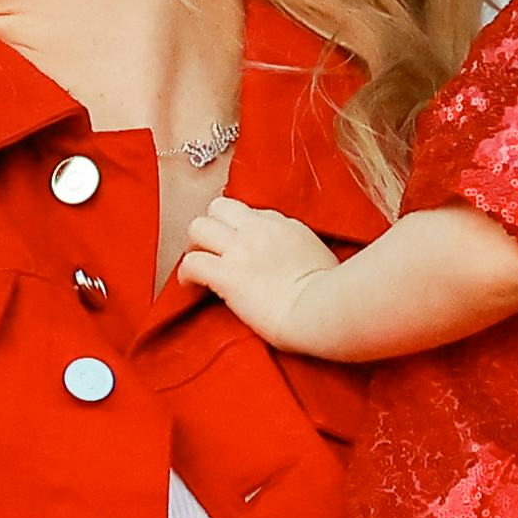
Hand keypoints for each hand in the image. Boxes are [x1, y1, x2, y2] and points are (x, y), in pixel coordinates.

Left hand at [173, 196, 338, 347]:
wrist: (322, 310)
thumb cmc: (331, 294)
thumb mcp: (320, 255)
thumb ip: (300, 248)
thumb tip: (294, 258)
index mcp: (284, 224)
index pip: (250, 213)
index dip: (240, 230)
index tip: (240, 249)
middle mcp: (259, 229)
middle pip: (219, 207)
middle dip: (212, 226)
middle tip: (212, 250)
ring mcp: (240, 249)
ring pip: (198, 226)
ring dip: (195, 246)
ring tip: (200, 264)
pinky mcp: (226, 274)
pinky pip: (191, 262)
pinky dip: (186, 275)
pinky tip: (191, 286)